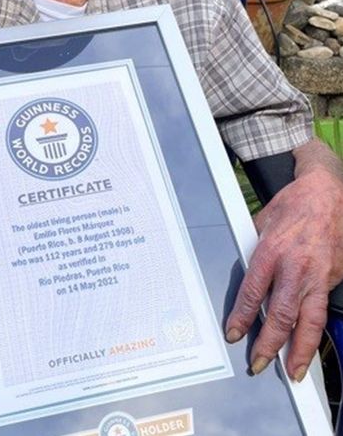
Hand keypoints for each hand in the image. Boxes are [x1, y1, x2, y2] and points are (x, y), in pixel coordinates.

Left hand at [225, 154, 342, 381]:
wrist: (328, 194)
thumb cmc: (293, 205)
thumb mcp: (262, 222)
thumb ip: (254, 250)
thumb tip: (243, 274)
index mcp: (272, 250)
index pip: (253, 291)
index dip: (242, 316)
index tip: (234, 334)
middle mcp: (296, 267)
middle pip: (281, 314)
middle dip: (269, 344)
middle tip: (258, 363)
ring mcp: (318, 276)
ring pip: (309, 321)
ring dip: (300, 350)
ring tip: (293, 372)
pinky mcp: (333, 279)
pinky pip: (322, 311)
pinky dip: (316, 333)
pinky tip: (309, 347)